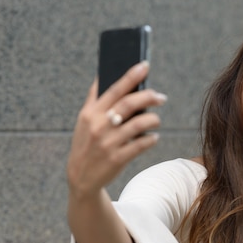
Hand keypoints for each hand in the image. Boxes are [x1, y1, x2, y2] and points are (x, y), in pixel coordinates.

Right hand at [67, 61, 165, 199]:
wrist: (81, 177)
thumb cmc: (86, 143)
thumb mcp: (84, 120)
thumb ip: (94, 98)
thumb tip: (102, 74)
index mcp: (91, 113)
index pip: (114, 89)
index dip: (131, 76)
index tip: (145, 65)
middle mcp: (99, 126)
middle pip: (129, 104)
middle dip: (149, 97)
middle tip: (161, 97)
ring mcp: (108, 143)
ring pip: (139, 124)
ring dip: (153, 119)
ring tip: (156, 120)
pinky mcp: (118, 159)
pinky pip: (141, 144)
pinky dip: (151, 139)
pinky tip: (153, 137)